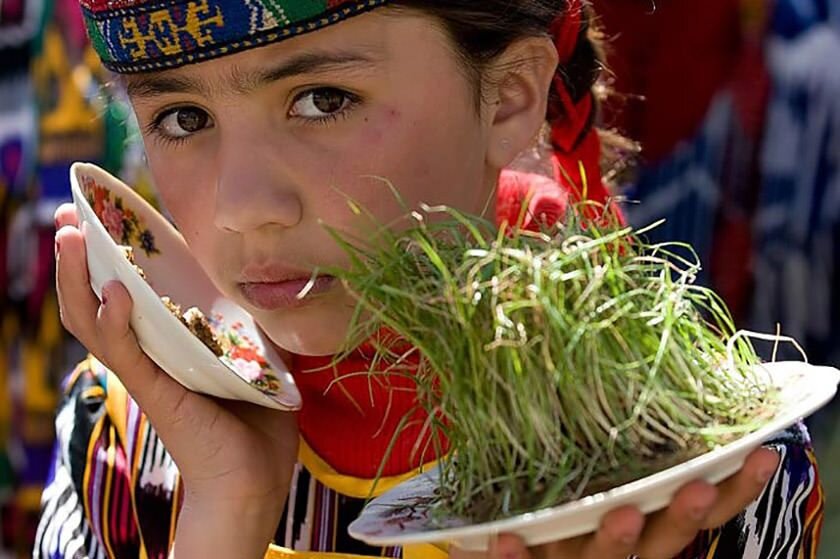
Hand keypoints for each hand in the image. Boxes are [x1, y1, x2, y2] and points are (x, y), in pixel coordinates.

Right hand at [55, 203, 297, 557]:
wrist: (254, 479)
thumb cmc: (257, 422)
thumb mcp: (260, 359)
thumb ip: (257, 326)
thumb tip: (275, 290)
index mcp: (169, 343)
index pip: (128, 292)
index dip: (110, 256)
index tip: (100, 215)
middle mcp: (149, 354)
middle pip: (97, 300)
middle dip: (79, 258)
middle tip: (68, 215)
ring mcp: (148, 374)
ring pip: (96, 323)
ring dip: (79, 279)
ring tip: (71, 237)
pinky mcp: (156, 395)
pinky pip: (127, 354)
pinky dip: (116, 324)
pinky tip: (114, 293)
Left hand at [451, 447, 779, 558]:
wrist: (526, 547)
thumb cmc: (580, 494)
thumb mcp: (615, 465)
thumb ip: (642, 434)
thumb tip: (683, 365)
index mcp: (650, 520)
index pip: (707, 510)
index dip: (737, 487)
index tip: (764, 453)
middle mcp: (625, 545)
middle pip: (665, 538)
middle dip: (683, 515)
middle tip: (694, 487)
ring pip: (604, 556)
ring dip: (616, 539)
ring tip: (622, 514)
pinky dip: (517, 555)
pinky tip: (508, 535)